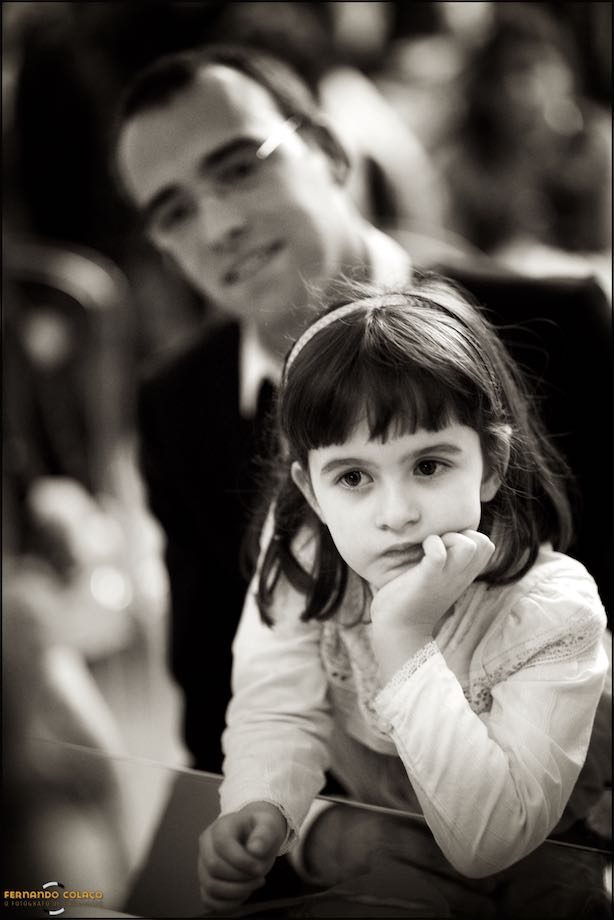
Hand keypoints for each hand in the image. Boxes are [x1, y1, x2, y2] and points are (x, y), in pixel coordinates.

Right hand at [198, 801, 286, 913]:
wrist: (256, 835)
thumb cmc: (260, 829)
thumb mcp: (269, 825)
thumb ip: (264, 834)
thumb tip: (255, 850)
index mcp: (220, 827)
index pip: (222, 845)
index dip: (242, 861)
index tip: (260, 867)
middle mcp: (206, 845)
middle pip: (214, 867)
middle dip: (241, 877)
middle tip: (259, 875)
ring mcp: (203, 864)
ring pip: (210, 886)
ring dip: (237, 891)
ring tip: (254, 883)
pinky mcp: (205, 881)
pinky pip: (208, 900)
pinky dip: (227, 904)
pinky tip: (244, 894)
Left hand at [371, 530, 494, 677]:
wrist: (397, 631)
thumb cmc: (410, 600)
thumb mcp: (436, 579)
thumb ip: (443, 562)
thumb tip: (434, 539)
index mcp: (463, 575)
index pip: (486, 545)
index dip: (469, 535)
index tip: (447, 542)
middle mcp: (459, 576)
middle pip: (485, 543)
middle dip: (463, 533)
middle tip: (441, 544)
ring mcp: (445, 578)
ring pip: (469, 546)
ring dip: (449, 538)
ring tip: (432, 547)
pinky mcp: (427, 579)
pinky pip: (438, 554)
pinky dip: (431, 545)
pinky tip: (421, 552)